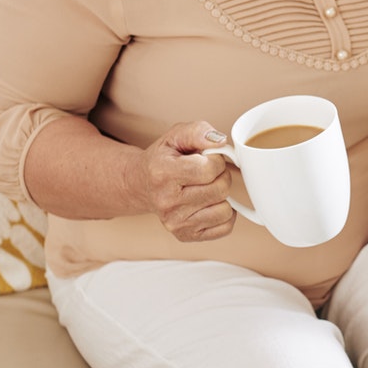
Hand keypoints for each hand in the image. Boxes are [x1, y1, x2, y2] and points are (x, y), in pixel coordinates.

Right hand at [133, 121, 235, 242]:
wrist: (142, 184)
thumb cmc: (164, 158)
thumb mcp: (176, 135)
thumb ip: (199, 131)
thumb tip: (220, 142)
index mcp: (162, 173)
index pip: (210, 169)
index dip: (216, 160)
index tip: (207, 158)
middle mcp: (166, 202)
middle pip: (220, 189)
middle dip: (221, 176)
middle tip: (207, 173)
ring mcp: (175, 222)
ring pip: (225, 210)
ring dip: (221, 196)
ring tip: (205, 188)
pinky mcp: (185, 235)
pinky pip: (225, 227)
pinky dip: (223, 214)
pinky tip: (208, 204)